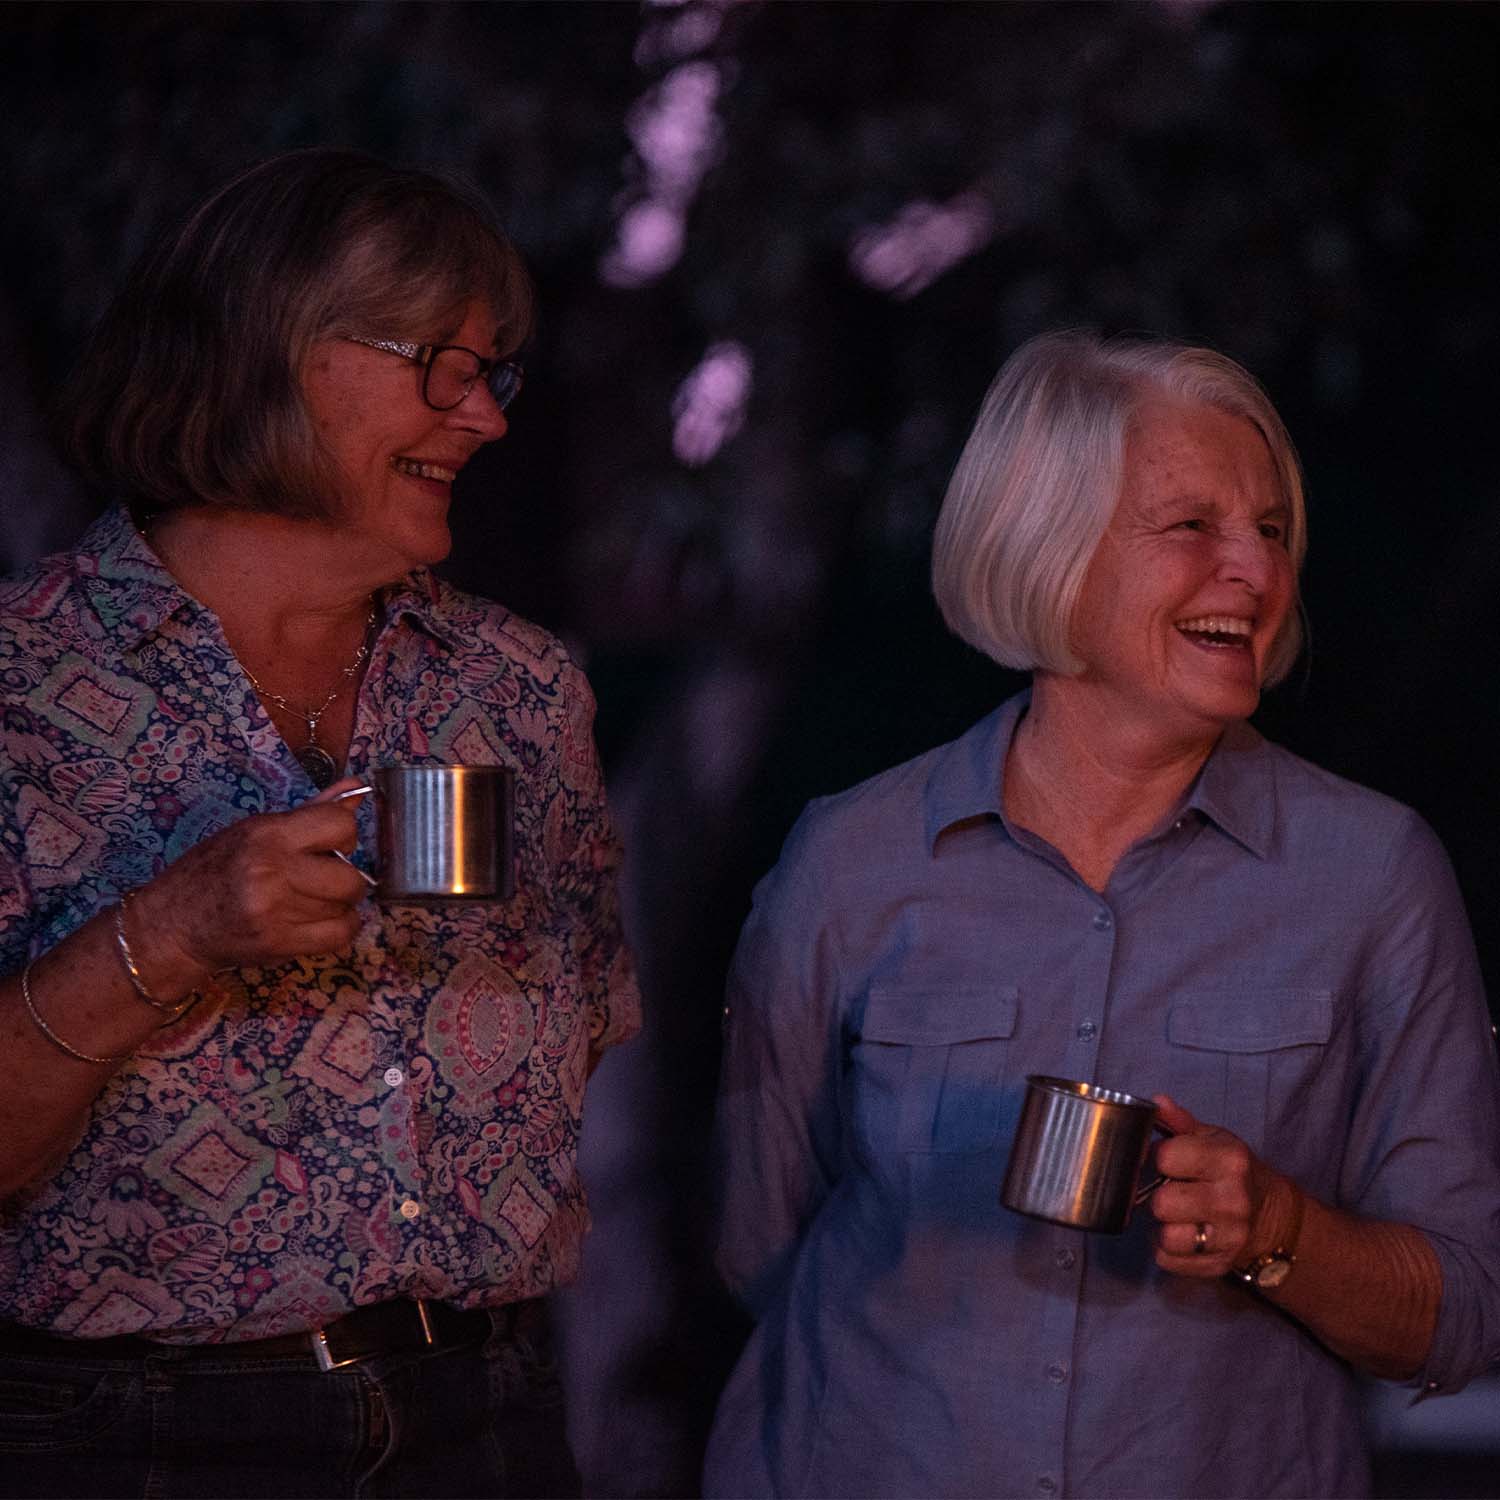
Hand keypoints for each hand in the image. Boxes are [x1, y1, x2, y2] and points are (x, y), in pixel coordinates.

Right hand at [127, 777, 373, 985]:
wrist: (171, 925)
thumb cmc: (212, 871)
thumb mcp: (252, 832)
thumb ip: (309, 814)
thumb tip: (356, 790)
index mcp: (267, 835)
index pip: (340, 826)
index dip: (344, 836)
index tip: (329, 846)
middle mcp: (272, 872)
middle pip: (350, 877)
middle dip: (346, 878)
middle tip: (324, 879)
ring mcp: (275, 912)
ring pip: (346, 908)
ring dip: (338, 905)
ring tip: (313, 901)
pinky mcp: (277, 944)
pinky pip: (339, 936)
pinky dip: (339, 928)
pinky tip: (320, 921)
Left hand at [1148, 1094, 1279, 1278]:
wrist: (1269, 1213)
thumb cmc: (1231, 1170)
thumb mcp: (1212, 1138)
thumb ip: (1180, 1121)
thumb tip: (1157, 1102)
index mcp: (1230, 1161)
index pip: (1165, 1158)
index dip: (1159, 1158)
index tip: (1167, 1161)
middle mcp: (1233, 1200)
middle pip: (1162, 1203)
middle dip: (1159, 1195)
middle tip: (1171, 1190)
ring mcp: (1230, 1237)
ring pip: (1166, 1237)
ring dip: (1163, 1226)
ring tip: (1175, 1214)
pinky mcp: (1219, 1264)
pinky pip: (1169, 1260)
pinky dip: (1166, 1250)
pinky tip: (1179, 1233)